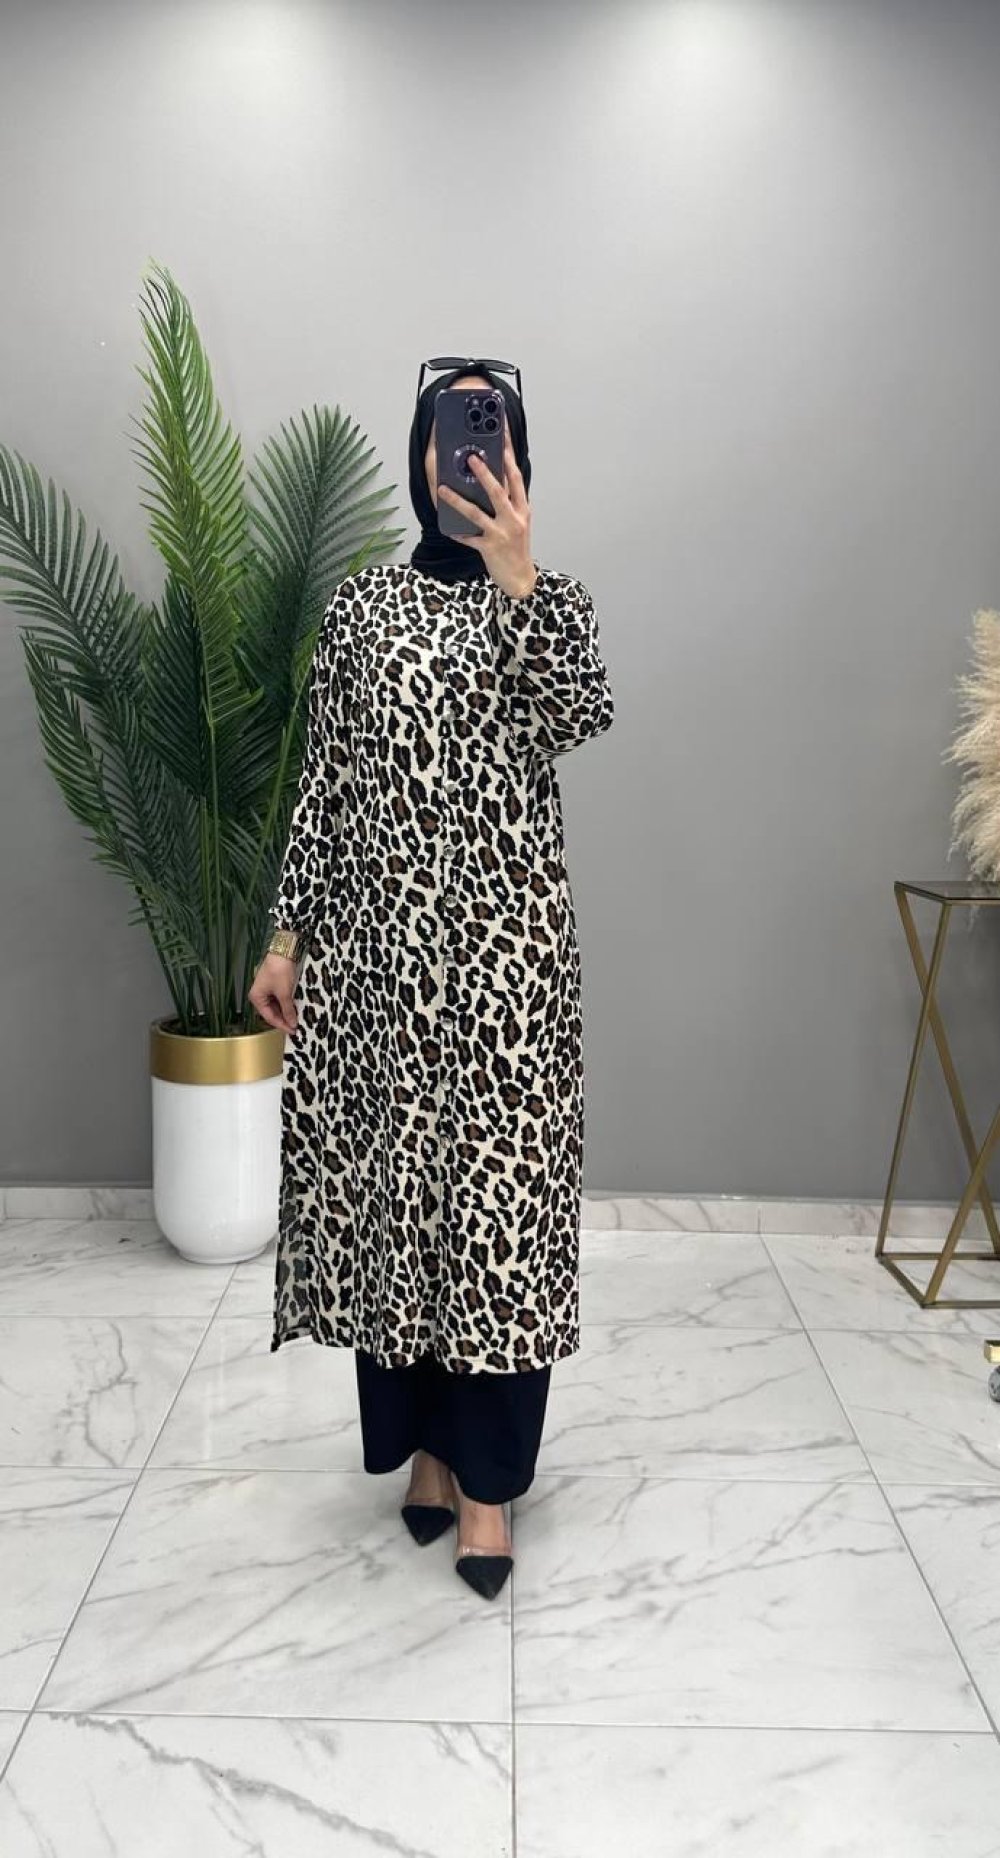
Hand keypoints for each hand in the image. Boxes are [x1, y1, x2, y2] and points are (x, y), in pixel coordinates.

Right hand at [249, 953, 299, 1033]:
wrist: (284, 951)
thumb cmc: (279, 970)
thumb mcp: (284, 993)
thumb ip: (288, 1010)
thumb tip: (292, 1023)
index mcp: (256, 997)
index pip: (269, 1017)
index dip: (281, 1025)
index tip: (293, 1031)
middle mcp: (259, 994)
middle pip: (272, 1012)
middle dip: (284, 1019)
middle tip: (295, 1026)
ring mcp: (267, 989)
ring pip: (276, 1006)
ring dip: (286, 1012)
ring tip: (296, 1019)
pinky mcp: (274, 984)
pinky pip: (280, 998)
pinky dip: (287, 1004)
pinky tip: (294, 1008)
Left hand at [437, 426, 536, 598]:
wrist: (520, 578)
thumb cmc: (517, 548)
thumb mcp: (519, 521)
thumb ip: (509, 502)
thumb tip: (493, 480)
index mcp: (522, 509)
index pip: (516, 477)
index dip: (509, 456)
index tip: (501, 437)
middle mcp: (514, 519)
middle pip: (499, 491)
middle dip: (485, 473)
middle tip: (472, 456)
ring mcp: (501, 533)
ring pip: (477, 513)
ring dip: (458, 500)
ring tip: (443, 488)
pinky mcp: (489, 548)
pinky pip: (470, 538)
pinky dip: (458, 533)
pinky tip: (447, 527)